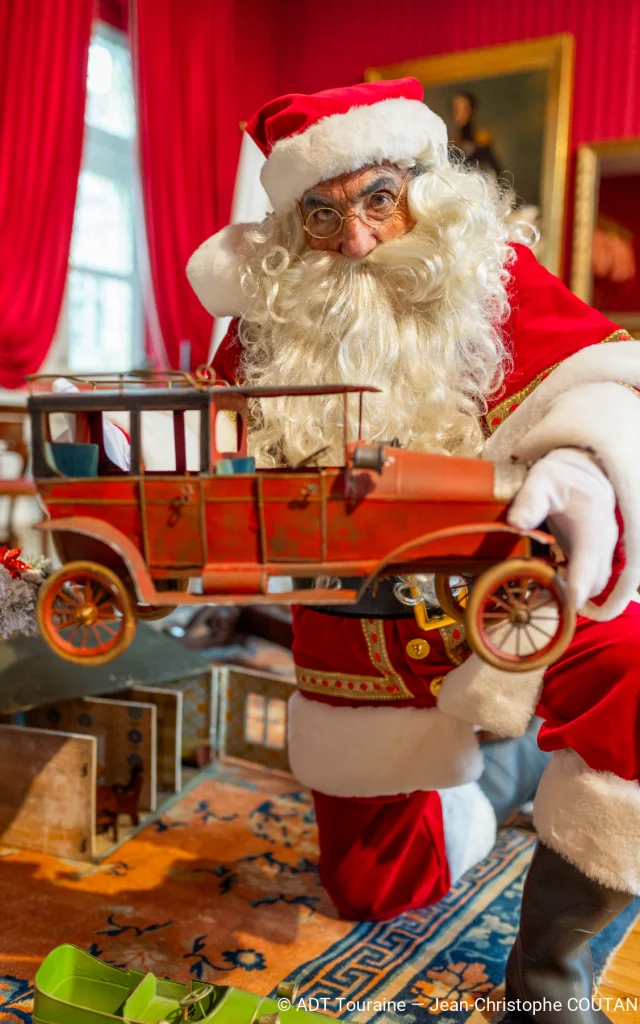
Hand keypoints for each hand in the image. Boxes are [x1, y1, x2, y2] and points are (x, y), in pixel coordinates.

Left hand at [507, 448, 617, 610]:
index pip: (590, 556)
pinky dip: (573, 589)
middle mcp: (603, 539)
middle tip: (539, 609)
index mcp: (592, 520)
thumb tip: (517, 524)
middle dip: (572, 597)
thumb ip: (529, 501)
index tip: (571, 604)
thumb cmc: (561, 474)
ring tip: (540, 604)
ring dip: (572, 596)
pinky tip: (547, 593)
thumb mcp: (541, 481)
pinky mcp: (596, 554)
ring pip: (595, 583)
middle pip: (595, 579)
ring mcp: (603, 548)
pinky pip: (589, 579)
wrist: (583, 469)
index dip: (581, 582)